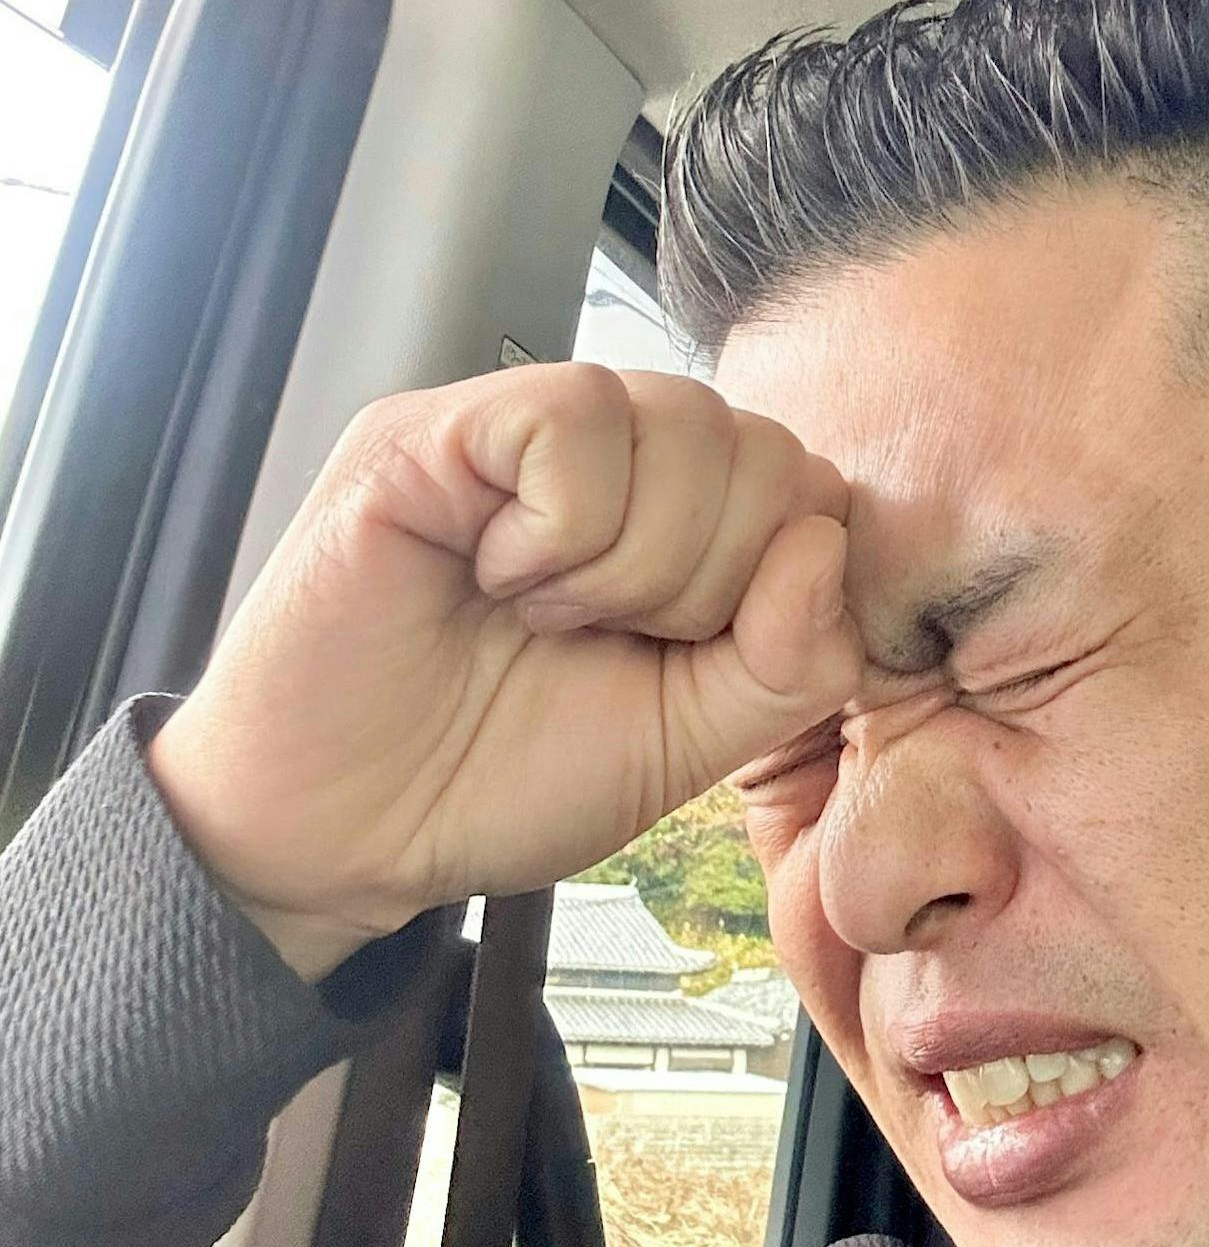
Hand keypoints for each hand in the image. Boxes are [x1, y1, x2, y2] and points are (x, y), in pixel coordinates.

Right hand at [147, 364, 858, 978]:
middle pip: (764, 452)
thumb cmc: (503, 777)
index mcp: (687, 526)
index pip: (814, 492)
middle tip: (601, 638)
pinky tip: (501, 574)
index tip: (686, 660)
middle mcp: (617, 459)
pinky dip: (560, 524)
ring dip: (634, 559)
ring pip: (683, 422)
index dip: (781, 588)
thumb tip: (824, 545)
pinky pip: (575, 415)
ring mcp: (525, 432)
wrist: (347, 831)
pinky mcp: (438, 430)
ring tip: (544, 612)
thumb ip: (787, 662)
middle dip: (708, 585)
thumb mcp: (688, 741)